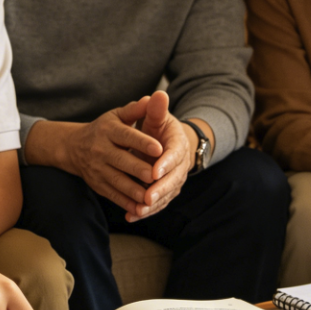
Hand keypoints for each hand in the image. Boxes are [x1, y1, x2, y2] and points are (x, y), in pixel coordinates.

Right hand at [30, 95, 164, 215]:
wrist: (73, 147)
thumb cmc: (104, 129)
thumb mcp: (117, 116)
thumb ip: (136, 110)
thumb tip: (154, 98)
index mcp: (108, 130)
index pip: (126, 136)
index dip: (142, 142)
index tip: (159, 148)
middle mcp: (100, 149)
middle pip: (121, 161)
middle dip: (139, 169)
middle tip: (156, 176)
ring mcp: (97, 169)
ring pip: (117, 181)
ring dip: (134, 191)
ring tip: (150, 196)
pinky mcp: (97, 185)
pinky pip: (113, 195)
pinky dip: (126, 204)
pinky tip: (140, 210)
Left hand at [124, 91, 198, 221]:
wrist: (166, 144)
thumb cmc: (158, 127)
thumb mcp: (157, 117)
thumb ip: (156, 109)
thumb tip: (159, 93)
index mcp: (177, 145)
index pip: (174, 156)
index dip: (165, 164)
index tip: (154, 170)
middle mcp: (179, 166)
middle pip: (172, 180)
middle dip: (160, 189)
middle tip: (147, 197)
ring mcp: (173, 181)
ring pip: (165, 195)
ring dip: (152, 205)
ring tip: (139, 210)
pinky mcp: (164, 192)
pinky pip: (156, 204)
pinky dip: (144, 211)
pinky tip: (131, 216)